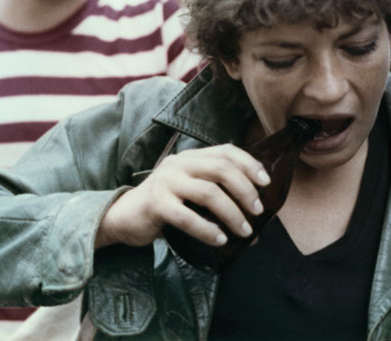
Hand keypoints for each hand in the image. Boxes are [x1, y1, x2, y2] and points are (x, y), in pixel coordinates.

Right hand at [95, 144, 270, 248]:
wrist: (125, 218)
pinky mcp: (156, 203)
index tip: (266, 183)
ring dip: (232, 213)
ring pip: (208, 193)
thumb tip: (256, 221)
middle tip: (257, 212)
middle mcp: (178, 164)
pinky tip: (219, 240)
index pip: (225, 151)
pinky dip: (207, 230)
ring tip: (244, 231)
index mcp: (190, 157)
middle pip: (221, 169)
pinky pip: (187, 217)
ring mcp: (166, 182)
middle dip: (245, 191)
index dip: (249, 164)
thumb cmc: (165, 207)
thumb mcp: (190, 193)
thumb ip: (218, 196)